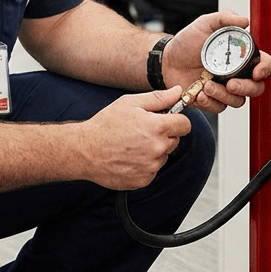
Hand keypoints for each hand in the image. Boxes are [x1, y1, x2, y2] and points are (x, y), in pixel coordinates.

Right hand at [77, 87, 191, 189]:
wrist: (85, 151)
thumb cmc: (105, 125)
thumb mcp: (130, 103)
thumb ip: (159, 98)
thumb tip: (178, 92)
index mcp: (157, 127)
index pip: (185, 125)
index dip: (176, 120)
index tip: (166, 120)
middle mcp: (157, 148)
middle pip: (174, 140)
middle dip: (163, 135)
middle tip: (142, 131)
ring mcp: (151, 167)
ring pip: (163, 156)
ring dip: (153, 151)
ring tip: (132, 144)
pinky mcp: (143, 180)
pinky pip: (152, 170)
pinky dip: (144, 165)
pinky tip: (129, 157)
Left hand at [164, 11, 270, 114]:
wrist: (168, 59)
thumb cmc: (187, 42)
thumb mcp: (205, 23)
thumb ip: (225, 18)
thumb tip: (245, 21)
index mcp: (240, 56)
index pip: (263, 63)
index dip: (264, 68)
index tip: (257, 72)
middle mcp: (236, 74)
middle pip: (256, 88)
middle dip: (246, 88)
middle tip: (231, 84)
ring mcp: (225, 88)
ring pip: (238, 101)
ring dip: (224, 96)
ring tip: (206, 86)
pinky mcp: (212, 100)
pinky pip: (219, 108)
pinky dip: (210, 103)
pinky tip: (199, 94)